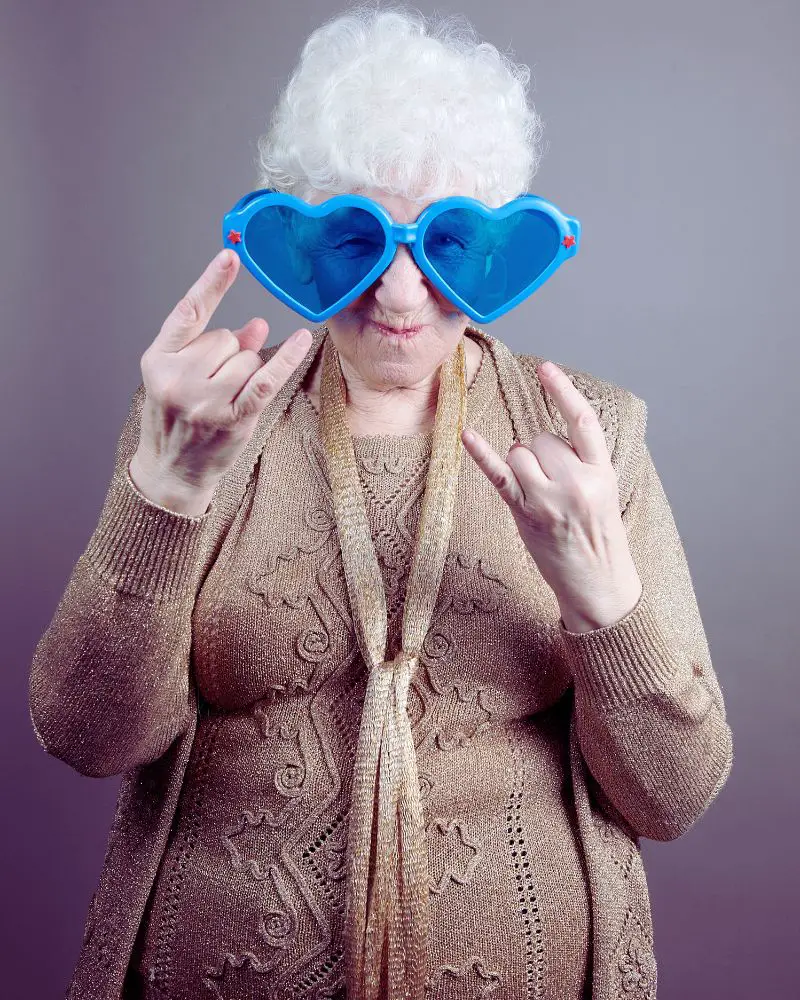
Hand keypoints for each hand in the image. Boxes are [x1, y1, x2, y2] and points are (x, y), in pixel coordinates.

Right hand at [133, 249, 313, 494]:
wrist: (170, 471)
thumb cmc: (177, 420)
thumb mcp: (182, 377)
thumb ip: (216, 349)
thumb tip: (257, 325)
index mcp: (157, 359)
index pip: (188, 312)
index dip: (211, 282)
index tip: (230, 256)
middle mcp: (176, 377)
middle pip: (225, 338)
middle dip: (228, 355)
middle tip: (211, 385)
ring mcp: (203, 400)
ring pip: (246, 358)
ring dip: (244, 372)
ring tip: (223, 398)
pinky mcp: (230, 418)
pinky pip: (266, 380)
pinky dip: (285, 359)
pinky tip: (301, 340)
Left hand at [461, 360, 641, 630]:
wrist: (598, 582)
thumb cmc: (599, 535)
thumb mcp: (605, 491)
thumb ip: (581, 461)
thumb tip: (544, 439)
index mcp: (601, 472)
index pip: (582, 421)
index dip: (563, 391)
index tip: (546, 369)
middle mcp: (575, 483)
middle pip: (542, 439)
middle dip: (542, 452)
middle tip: (555, 484)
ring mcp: (547, 499)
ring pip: (520, 453)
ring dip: (522, 465)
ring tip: (540, 492)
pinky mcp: (524, 514)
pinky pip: (498, 475)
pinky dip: (481, 454)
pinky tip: (466, 434)